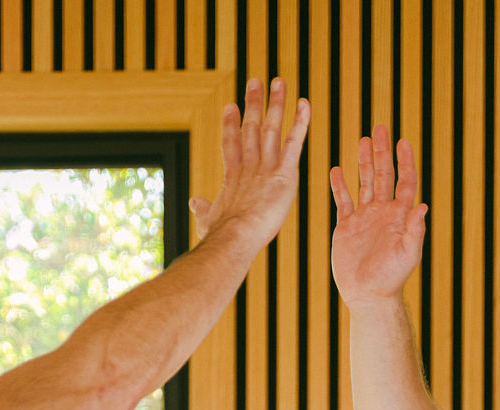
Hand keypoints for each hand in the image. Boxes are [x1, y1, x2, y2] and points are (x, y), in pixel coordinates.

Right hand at [190, 78, 310, 248]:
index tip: (231, 106)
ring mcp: (266, 167)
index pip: (231, 144)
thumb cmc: (219, 235)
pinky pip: (294, 143)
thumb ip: (203, 208)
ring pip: (272, 129)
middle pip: (252, 128)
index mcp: (232, 176)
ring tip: (279, 82)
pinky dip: (300, 123)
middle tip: (256, 82)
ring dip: (276, 104)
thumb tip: (194, 202)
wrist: (234, 237)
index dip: (231, 125)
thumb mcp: (208, 219)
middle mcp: (249, 166)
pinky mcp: (284, 174)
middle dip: (254, 104)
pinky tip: (304, 104)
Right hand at [330, 127, 427, 305]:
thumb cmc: (391, 278)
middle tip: (380, 128)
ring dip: (364, 162)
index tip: (403, 141)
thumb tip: (422, 206)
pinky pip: (343, 201)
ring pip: (365, 183)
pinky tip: (337, 170)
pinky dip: (340, 186)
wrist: (368, 296)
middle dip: (382, 152)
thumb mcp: (407, 254)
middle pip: (384, 175)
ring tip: (362, 140)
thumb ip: (414, 230)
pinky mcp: (347, 227)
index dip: (405, 161)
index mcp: (399, 216)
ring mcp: (364, 218)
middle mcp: (383, 213)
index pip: (404, 181)